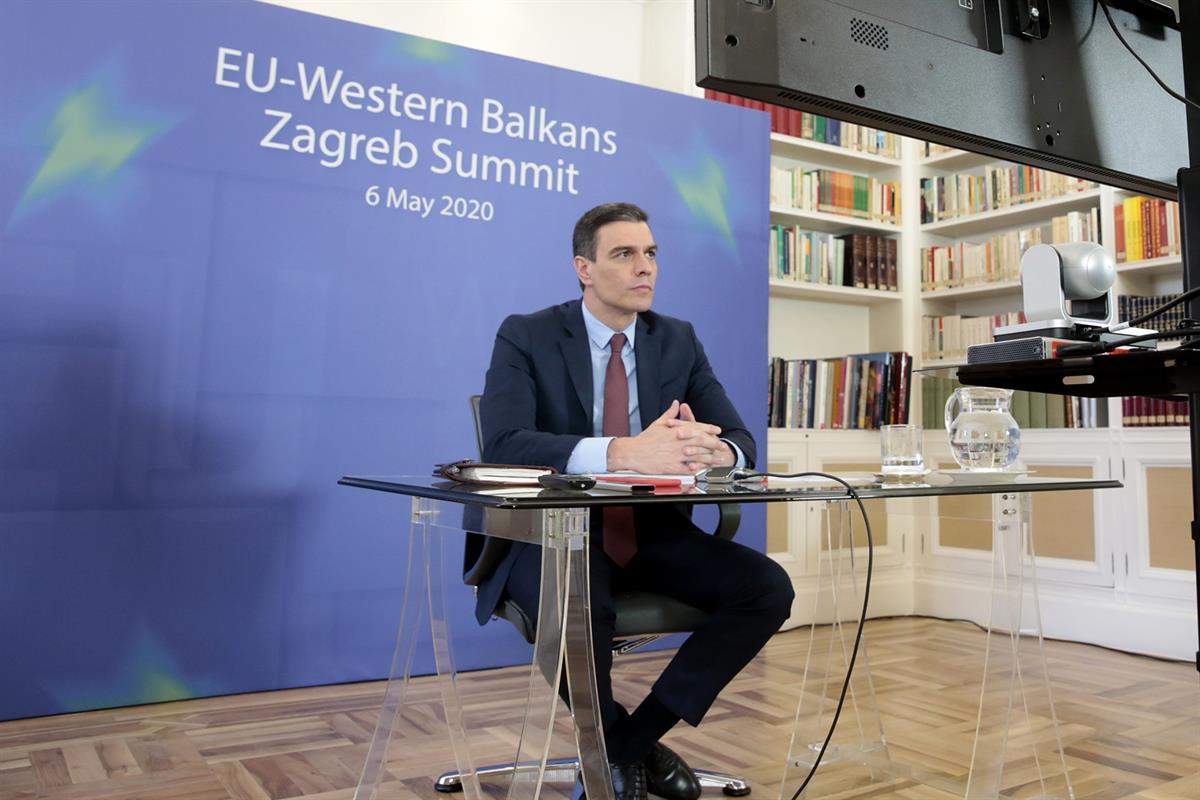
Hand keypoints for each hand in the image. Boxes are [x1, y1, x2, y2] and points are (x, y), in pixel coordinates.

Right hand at [607, 401, 721, 473]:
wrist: (633, 453)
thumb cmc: (645, 439)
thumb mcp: (658, 423)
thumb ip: (670, 414)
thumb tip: (676, 403)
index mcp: (676, 430)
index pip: (696, 428)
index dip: (709, 429)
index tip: (717, 430)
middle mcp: (678, 442)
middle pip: (701, 441)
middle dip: (714, 443)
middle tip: (722, 446)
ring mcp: (676, 455)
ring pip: (698, 456)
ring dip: (710, 457)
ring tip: (719, 459)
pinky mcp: (673, 467)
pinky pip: (689, 468)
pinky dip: (698, 468)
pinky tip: (705, 468)